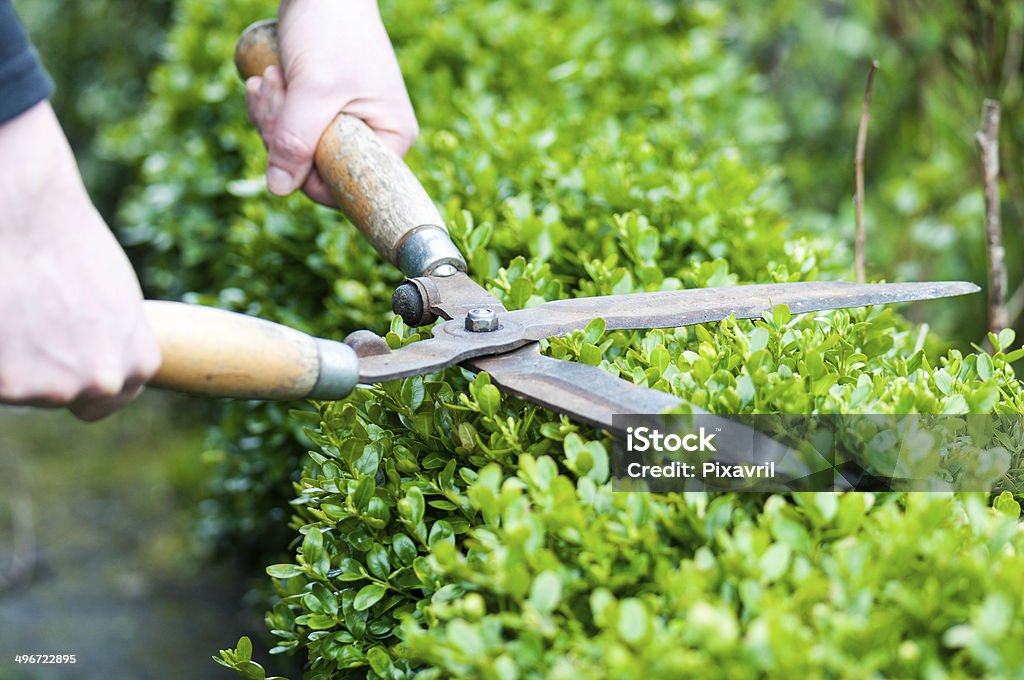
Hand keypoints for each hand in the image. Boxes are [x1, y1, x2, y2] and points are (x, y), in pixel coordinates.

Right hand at [0, 101, 161, 420]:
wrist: (27, 214)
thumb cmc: (69, 245)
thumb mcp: (116, 300)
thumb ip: (113, 339)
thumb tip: (100, 355)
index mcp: (138, 363)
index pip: (110, 397)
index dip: (81, 377)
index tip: (65, 361)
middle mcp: (103, 381)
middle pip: (59, 394)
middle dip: (42, 367)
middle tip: (29, 320)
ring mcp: (54, 387)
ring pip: (21, 388)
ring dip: (10, 360)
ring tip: (13, 307)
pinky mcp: (9, 384)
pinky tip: (1, 316)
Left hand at [245, 0, 418, 205]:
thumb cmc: (333, 31)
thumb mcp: (314, 89)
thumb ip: (296, 140)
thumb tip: (279, 188)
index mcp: (391, 139)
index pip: (348, 185)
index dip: (308, 172)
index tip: (285, 135)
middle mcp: (374, 137)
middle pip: (316, 169)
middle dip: (283, 133)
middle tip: (274, 89)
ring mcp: (346, 124)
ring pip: (297, 149)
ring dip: (272, 117)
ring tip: (270, 78)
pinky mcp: (322, 110)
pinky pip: (290, 130)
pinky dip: (271, 108)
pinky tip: (264, 80)